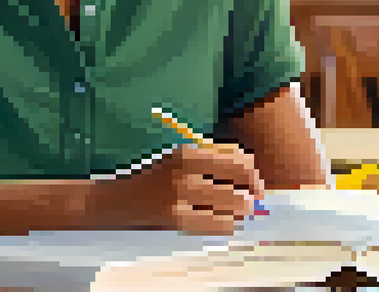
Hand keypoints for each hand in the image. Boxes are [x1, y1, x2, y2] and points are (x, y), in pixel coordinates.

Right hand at [86, 143, 265, 234]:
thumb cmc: (158, 176)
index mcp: (190, 153)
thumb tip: (252, 169)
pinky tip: (222, 220)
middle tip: (252, 200)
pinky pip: (219, 225)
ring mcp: (182, 199)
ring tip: (238, 210)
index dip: (254, 175)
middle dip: (251, 196)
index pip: (239, 162)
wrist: (120, 200)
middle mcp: (187, 174)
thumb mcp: (183, 158)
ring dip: (241, 211)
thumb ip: (216, 159)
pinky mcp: (178, 221)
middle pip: (240, 187)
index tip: (258, 184)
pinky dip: (227, 223)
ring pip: (233, 209)